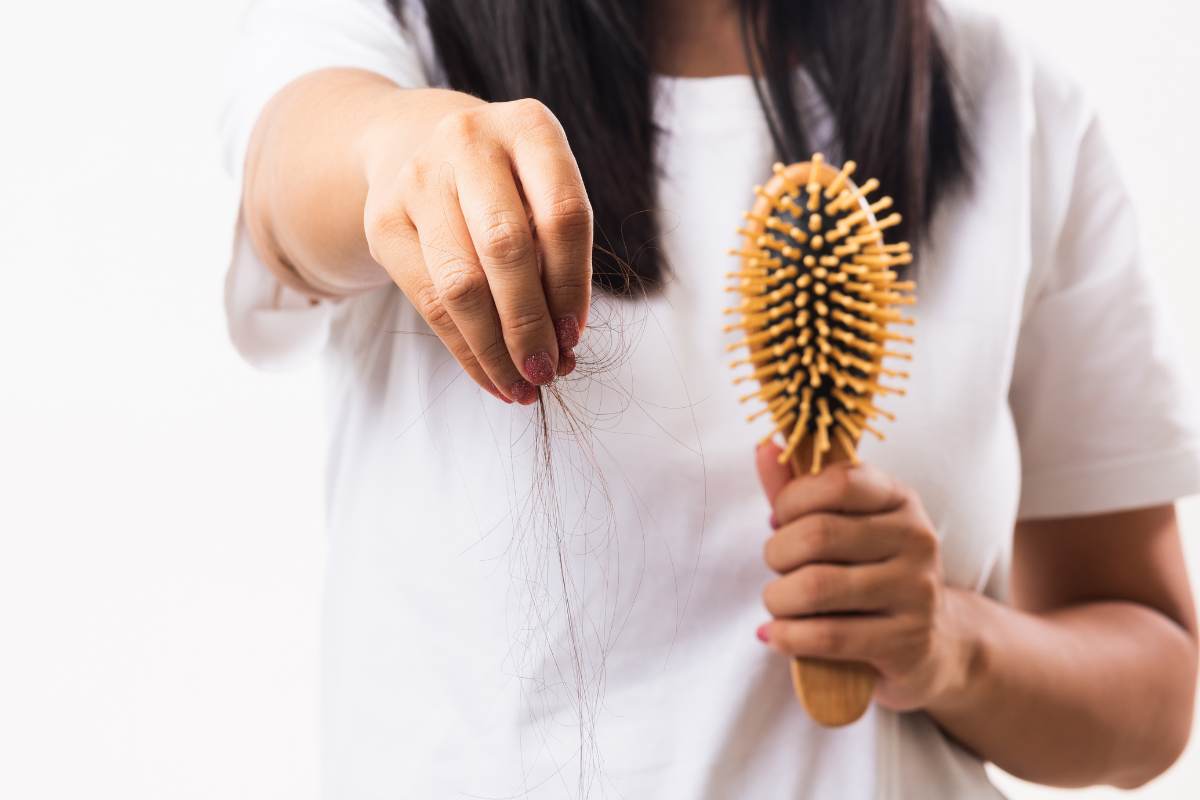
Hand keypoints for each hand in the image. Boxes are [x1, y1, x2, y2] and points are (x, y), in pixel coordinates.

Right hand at [362, 95, 591, 403]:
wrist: (418, 144)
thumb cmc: (506, 185)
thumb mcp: (542, 194)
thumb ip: (559, 255)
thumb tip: (563, 345)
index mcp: (530, 128)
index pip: (562, 215)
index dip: (572, 285)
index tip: (575, 337)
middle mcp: (470, 140)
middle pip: (505, 248)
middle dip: (530, 323)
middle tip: (546, 371)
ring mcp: (419, 177)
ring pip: (460, 283)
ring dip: (495, 347)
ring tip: (520, 386)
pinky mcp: (383, 218)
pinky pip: (427, 301)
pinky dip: (465, 350)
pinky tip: (490, 375)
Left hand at [754, 442, 975, 711]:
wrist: (934, 642)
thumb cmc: (870, 572)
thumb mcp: (841, 524)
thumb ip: (799, 489)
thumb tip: (764, 447)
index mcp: (900, 499)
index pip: (839, 481)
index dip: (792, 500)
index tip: (779, 521)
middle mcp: (916, 539)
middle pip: (818, 535)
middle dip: (777, 553)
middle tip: (777, 568)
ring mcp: (916, 592)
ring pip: (816, 587)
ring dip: (778, 598)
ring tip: (778, 602)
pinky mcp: (907, 642)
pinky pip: (827, 636)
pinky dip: (787, 636)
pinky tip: (776, 634)